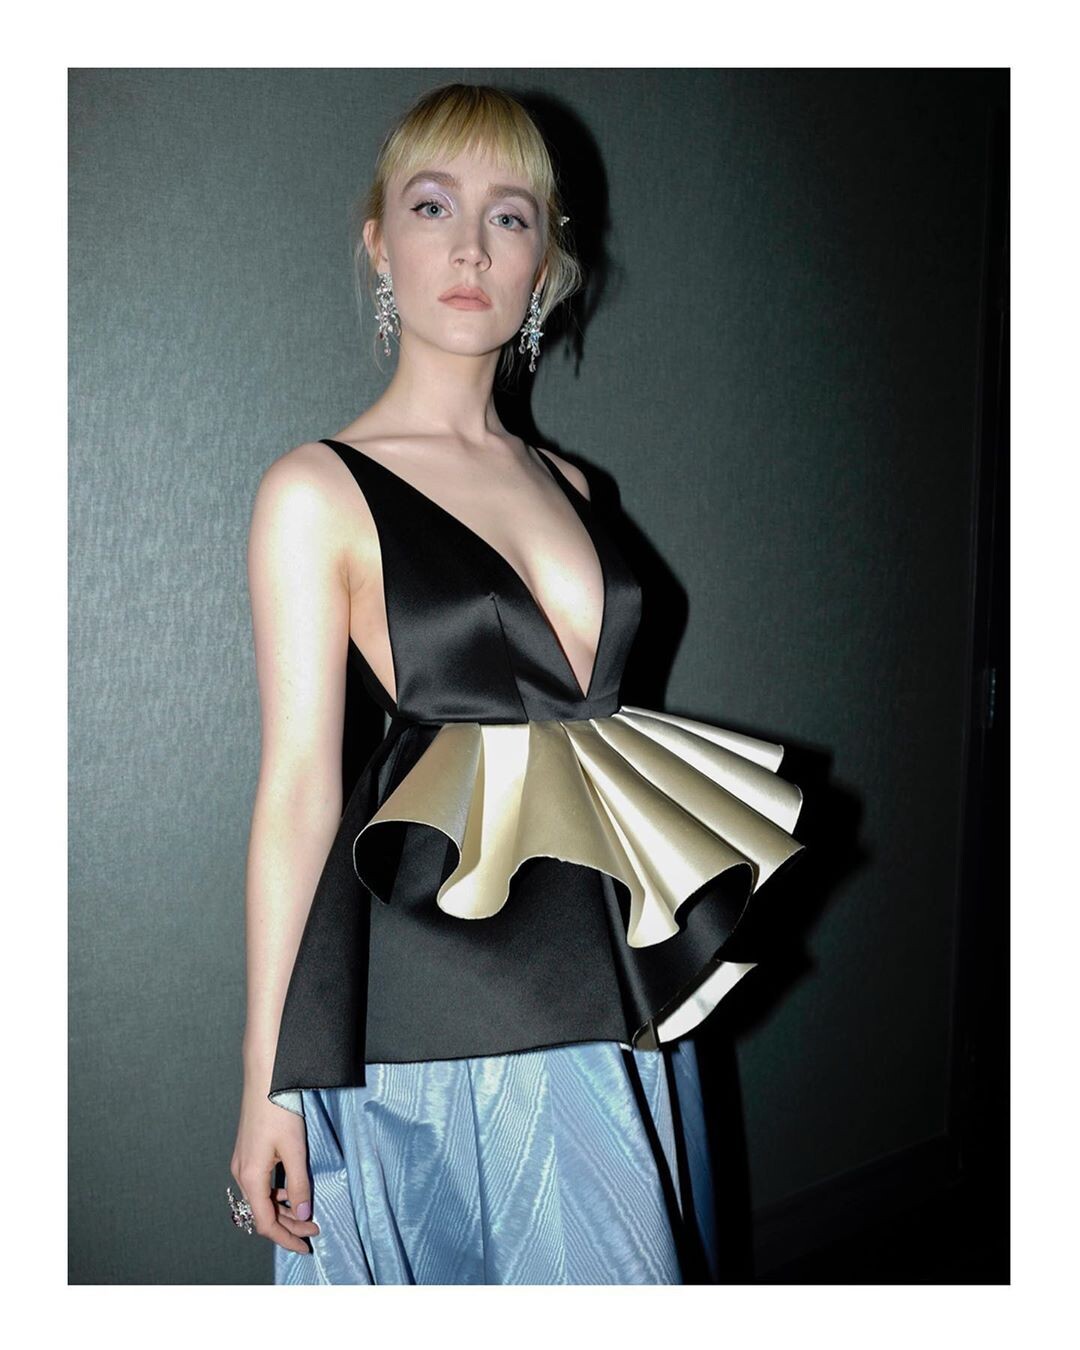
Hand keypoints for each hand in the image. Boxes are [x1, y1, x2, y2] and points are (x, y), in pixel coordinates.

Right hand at [230, 1088, 320, 1253]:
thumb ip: (299, 1184)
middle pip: (263, 1213)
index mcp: (251, 1177)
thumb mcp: (295, 1149)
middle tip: (314, 1228)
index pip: (266, 1223)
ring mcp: (243, 1163)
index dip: (286, 1238)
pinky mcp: (248, 1153)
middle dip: (289, 1225)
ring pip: (262, 1199)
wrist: (265, 1076)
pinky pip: (261, 1185)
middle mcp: (241, 1174)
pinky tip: (292, 1190)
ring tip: (307, 1212)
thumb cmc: (279, 1108)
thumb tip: (303, 1214)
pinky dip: (277, 1194)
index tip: (306, 1245)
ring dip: (283, 1210)